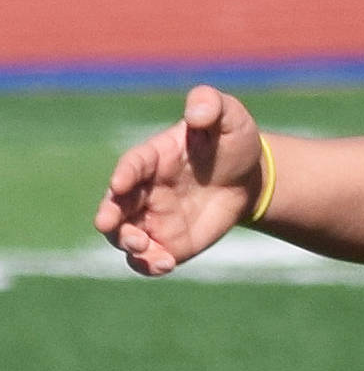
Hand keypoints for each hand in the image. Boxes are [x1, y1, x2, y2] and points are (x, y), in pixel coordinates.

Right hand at [95, 84, 263, 273]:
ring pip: (125, 235)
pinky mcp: (167, 241)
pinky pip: (149, 258)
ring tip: (144, 249)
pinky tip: (165, 265)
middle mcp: (144, 188)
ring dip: (127, 244)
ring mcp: (152, 217)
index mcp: (154, 156)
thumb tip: (198, 110)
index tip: (119, 183)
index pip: (132, 164)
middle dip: (109, 215)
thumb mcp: (229, 116)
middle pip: (116, 204)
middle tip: (110, 224)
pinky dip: (149, 265)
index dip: (124, 173)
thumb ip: (212, 105)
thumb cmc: (232, 141)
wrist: (247, 177)